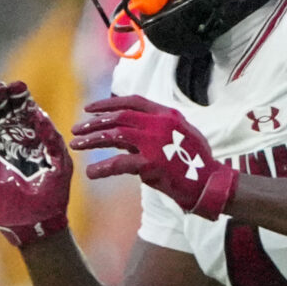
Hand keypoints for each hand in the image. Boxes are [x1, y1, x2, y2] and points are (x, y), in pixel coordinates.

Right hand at [0, 83, 73, 246]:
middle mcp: (10, 141)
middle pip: (0, 112)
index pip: (22, 111)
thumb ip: (51, 138)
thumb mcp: (60, 161)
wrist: (36, 220)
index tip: (18, 86)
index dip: (19, 97)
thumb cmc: (52, 194)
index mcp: (31, 138)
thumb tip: (40, 114)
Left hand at [70, 94, 238, 218]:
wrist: (210, 183)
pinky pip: (119, 163)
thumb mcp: (177, 135)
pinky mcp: (152, 164)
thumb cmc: (193, 161)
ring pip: (115, 135)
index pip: (133, 101)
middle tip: (77, 129)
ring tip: (76, 145)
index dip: (108, 103)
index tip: (89, 108)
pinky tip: (91, 172)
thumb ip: (152, 129)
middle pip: (119, 117)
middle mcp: (160, 124)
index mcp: (167, 114)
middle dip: (94, 122)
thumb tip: (123, 129)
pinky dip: (102, 168)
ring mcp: (156, 143)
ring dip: (92, 140)